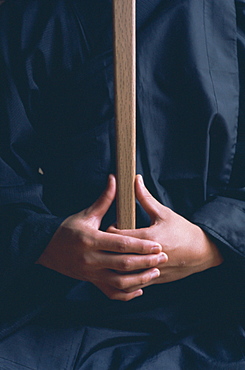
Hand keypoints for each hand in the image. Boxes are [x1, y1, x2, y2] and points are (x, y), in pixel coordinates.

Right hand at [36, 175, 165, 300]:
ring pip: (120, 282)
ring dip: (140, 279)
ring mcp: (92, 274)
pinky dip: (126, 294)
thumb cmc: (68, 230)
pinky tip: (139, 288)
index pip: (121, 244)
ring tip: (155, 272)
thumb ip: (104, 200)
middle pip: (123, 264)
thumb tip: (115, 179)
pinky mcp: (92, 282)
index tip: (157, 245)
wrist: (47, 249)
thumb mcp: (86, 215)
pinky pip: (112, 293)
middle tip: (163, 258)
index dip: (141, 245)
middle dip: (146, 262)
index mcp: (91, 240)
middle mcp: (91, 260)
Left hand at [108, 175, 223, 286]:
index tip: (114, 225)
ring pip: (122, 274)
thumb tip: (135, 180)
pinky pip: (133, 284)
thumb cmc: (183, 231)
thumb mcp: (164, 213)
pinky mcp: (154, 281)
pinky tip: (123, 271)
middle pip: (117, 256)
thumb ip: (145, 198)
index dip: (111, 231)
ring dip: (115, 266)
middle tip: (110, 241)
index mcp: (149, 238)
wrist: (202, 252)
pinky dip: (125, 279)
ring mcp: (150, 271)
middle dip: (110, 249)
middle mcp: (148, 257)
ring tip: (115, 256)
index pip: (117, 236)